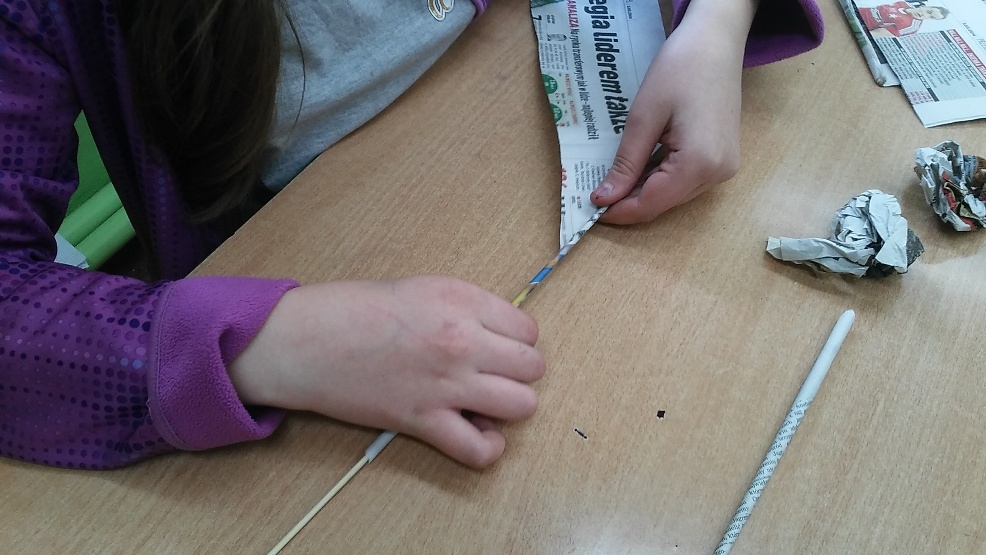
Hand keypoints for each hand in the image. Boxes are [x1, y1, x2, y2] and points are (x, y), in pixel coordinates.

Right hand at [229, 276, 544, 468]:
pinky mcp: (424, 421)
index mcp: (461, 300)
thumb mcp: (421, 288)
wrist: (306, 341)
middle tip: (494, 372)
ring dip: (509, 405)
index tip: (499, 344)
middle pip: (532, 367)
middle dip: (519, 372)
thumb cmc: (353, 310)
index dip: (516, 339)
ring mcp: (446, 384)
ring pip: (521, 405)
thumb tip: (495, 334)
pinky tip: (479, 433)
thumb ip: (464, 309)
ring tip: (487, 400)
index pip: (527, 329)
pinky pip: (479, 449)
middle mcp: (462, 341)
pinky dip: (487, 448)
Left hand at [590, 0, 757, 223]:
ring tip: (616, 177)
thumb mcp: (643, 118)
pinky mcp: (723, 159)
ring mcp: (724, 168)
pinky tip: (641, 166)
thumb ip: (625, 163)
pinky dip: (661, 178)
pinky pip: (686, 180)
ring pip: (674, 195)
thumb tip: (604, 199)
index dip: (619, 212)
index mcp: (699, 163)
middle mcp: (717, 174)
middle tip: (597, 192)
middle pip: (664, 203)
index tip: (591, 208)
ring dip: (644, 190)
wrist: (716, 42)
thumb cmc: (680, 69)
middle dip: (629, 201)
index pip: (651, 204)